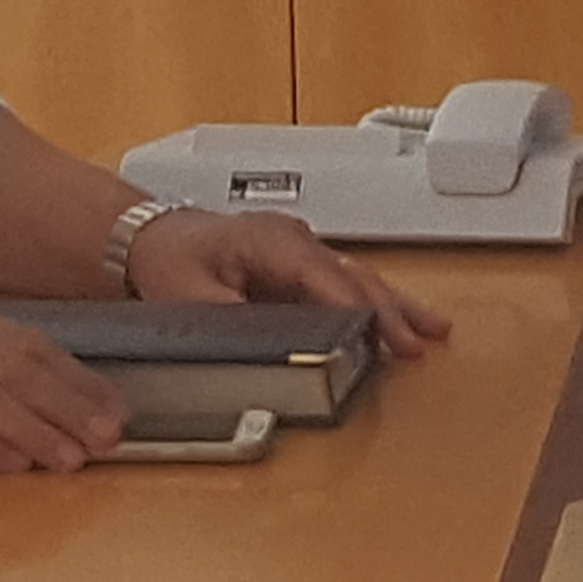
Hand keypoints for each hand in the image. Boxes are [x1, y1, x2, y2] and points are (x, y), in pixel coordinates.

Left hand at [122, 203, 449, 356]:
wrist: (149, 239)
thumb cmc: (168, 259)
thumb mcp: (187, 295)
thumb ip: (228, 318)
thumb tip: (266, 339)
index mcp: (270, 240)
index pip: (322, 275)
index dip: (353, 305)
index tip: (378, 332)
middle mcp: (294, 240)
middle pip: (352, 277)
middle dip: (388, 310)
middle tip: (415, 343)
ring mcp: (302, 253)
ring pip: (360, 278)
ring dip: (395, 306)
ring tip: (432, 331)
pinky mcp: (303, 269)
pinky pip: (350, 285)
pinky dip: (380, 304)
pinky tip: (407, 320)